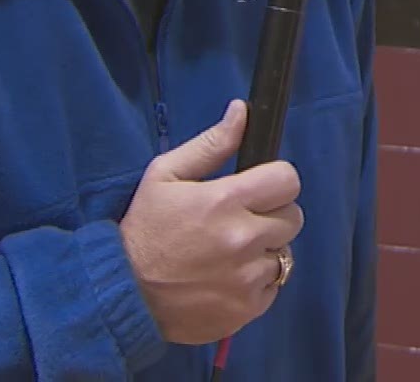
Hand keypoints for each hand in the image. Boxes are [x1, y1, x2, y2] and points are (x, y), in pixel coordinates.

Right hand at [119, 100, 303, 344]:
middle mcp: (243, 239)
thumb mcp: (166, 175)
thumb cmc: (146, 229)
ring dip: (263, 250)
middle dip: (272, 215)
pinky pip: (273, 286)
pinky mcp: (247, 308)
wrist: (125, 293)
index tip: (258, 187)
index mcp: (226, 201)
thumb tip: (242, 111)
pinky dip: (256, 282)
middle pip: (293, 217)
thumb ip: (211, 144)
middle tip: (240, 221)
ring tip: (228, 253)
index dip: (275, 181)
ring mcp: (247, 278)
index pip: (288, 180)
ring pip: (283, 253)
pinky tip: (226, 278)